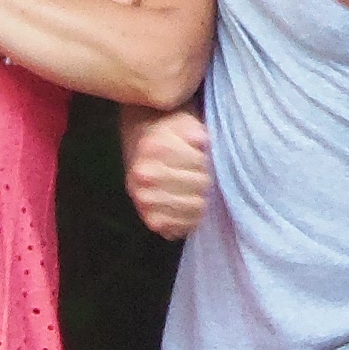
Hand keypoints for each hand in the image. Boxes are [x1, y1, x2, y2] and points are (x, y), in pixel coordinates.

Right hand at [123, 106, 214, 239]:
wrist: (143, 149)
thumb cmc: (170, 135)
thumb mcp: (184, 123)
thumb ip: (194, 130)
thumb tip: (202, 141)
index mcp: (153, 149)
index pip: (200, 162)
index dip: (205, 158)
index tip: (199, 156)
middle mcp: (144, 176)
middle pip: (200, 184)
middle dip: (204, 177)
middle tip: (199, 173)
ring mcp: (145, 201)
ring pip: (196, 206)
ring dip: (201, 197)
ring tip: (194, 188)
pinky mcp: (152, 221)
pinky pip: (185, 226)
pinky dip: (192, 217)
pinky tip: (188, 204)